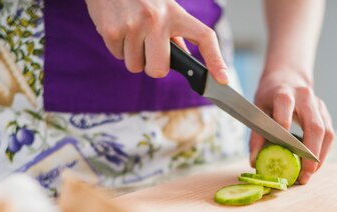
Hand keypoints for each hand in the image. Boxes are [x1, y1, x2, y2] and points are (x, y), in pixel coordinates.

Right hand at [85, 0, 228, 83]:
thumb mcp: (163, 7)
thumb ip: (174, 33)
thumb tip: (182, 59)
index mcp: (176, 13)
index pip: (204, 38)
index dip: (216, 61)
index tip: (223, 79)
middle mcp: (156, 19)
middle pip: (159, 70)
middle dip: (152, 66)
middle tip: (148, 48)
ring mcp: (134, 25)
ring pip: (136, 66)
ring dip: (132, 54)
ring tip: (130, 30)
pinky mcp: (113, 30)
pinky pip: (118, 56)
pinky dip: (118, 47)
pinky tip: (119, 27)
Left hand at [249, 69, 333, 184]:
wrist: (287, 77)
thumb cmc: (269, 96)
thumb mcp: (257, 110)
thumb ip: (256, 135)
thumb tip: (255, 162)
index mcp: (284, 92)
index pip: (285, 105)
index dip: (284, 125)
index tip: (284, 149)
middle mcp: (305, 97)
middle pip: (314, 125)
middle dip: (310, 153)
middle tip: (305, 175)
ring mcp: (318, 105)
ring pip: (326, 132)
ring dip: (320, 156)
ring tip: (309, 174)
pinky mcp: (325, 113)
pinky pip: (329, 134)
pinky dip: (322, 152)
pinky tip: (314, 165)